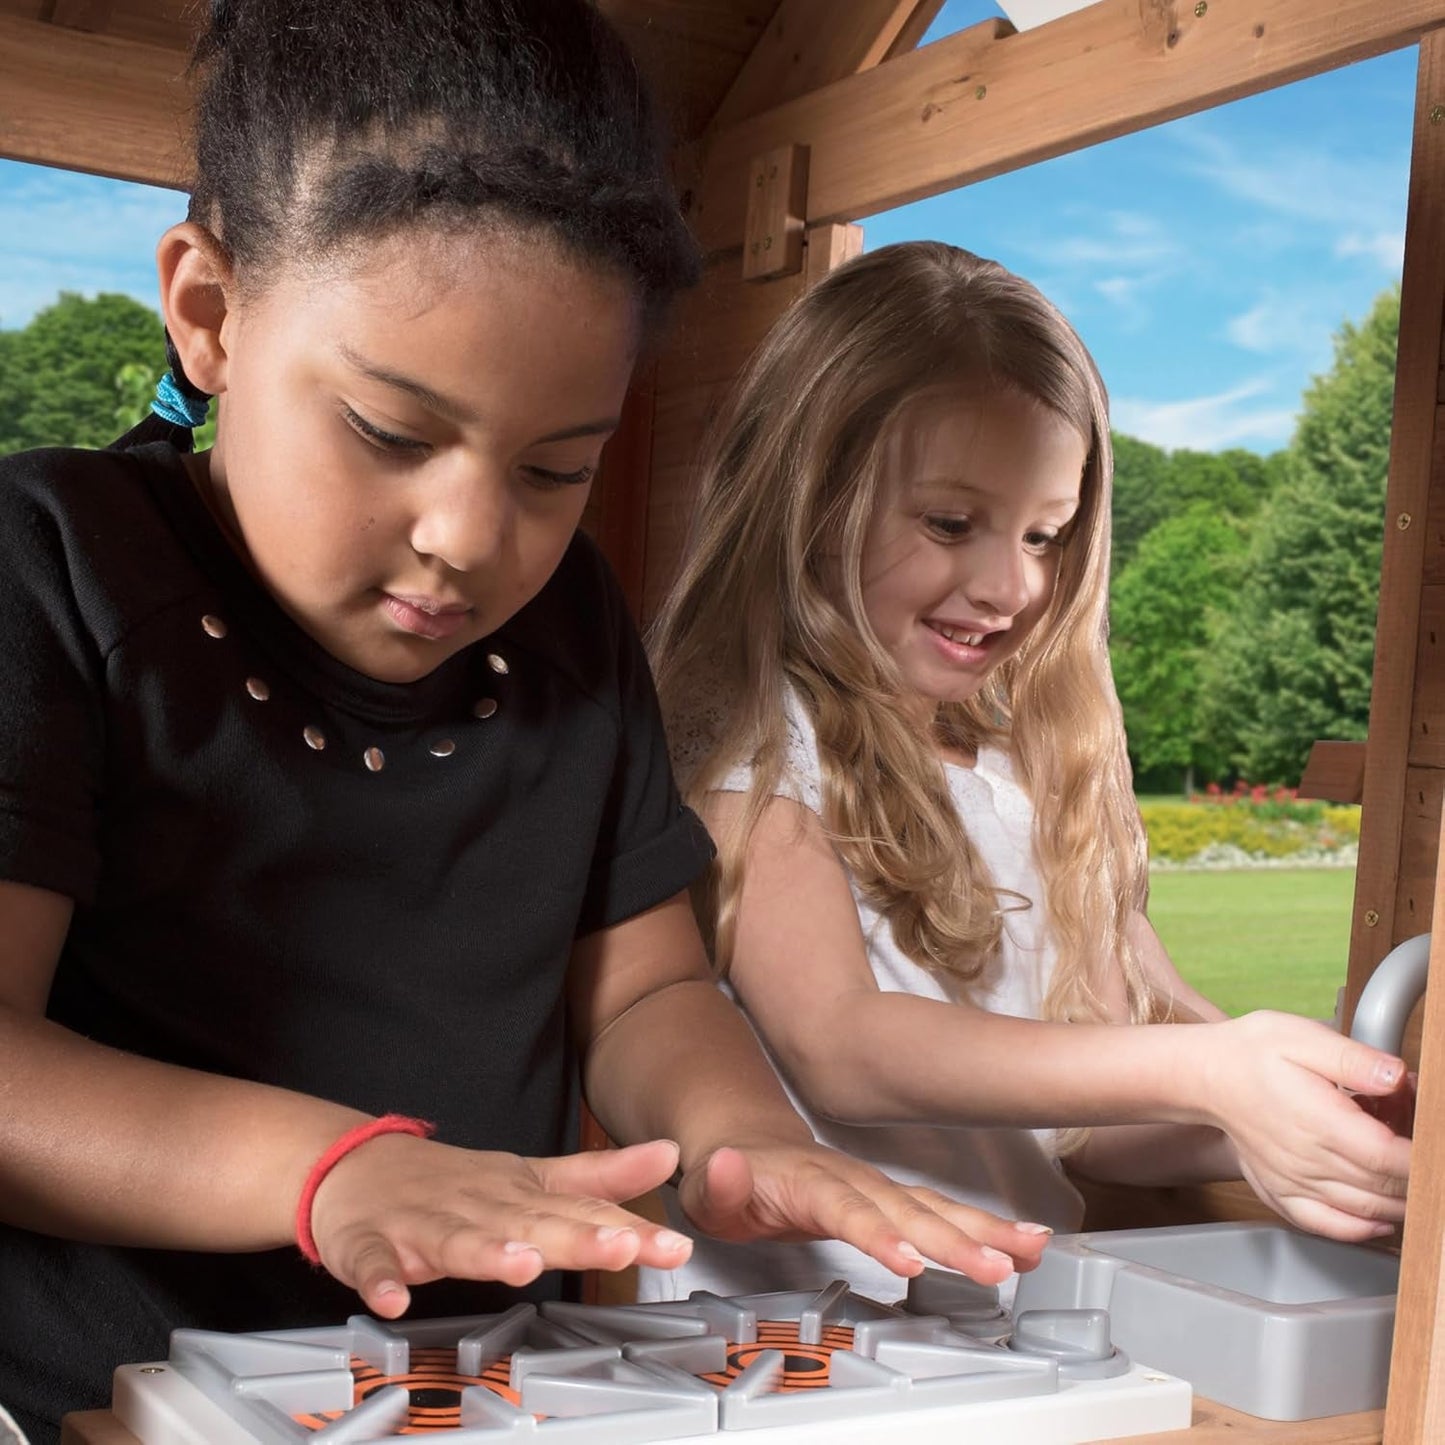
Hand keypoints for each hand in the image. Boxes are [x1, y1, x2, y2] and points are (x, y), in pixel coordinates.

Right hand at [309, 1136, 693, 1316]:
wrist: (355, 1167)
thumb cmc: (454, 1183)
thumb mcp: (533, 1176)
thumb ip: (601, 1176)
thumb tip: (669, 1154)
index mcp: (519, 1195)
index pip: (581, 1211)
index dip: (628, 1229)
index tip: (673, 1246)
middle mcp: (478, 1206)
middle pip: (529, 1224)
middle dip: (575, 1237)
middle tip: (620, 1247)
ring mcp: (421, 1225)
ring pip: (457, 1240)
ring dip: (488, 1253)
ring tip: (521, 1266)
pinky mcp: (368, 1244)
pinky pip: (372, 1264)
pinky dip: (380, 1281)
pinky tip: (393, 1299)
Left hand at [675, 1140, 1051, 1284]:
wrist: (745, 1140)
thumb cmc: (728, 1174)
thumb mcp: (708, 1182)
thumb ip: (719, 1182)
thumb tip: (726, 1166)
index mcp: (807, 1180)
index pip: (846, 1209)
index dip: (878, 1234)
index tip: (908, 1260)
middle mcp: (852, 1178)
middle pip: (906, 1210)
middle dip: (953, 1241)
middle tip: (997, 1269)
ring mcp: (876, 1186)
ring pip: (935, 1207)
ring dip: (984, 1231)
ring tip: (1032, 1250)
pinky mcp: (893, 1198)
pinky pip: (942, 1210)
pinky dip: (984, 1226)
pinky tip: (1025, 1242)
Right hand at [1198, 1012, 1410, 1240]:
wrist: (1205, 1075)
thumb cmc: (1251, 1053)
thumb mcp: (1302, 1037)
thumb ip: (1354, 1059)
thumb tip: (1398, 1077)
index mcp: (1319, 1121)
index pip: (1388, 1157)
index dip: (1424, 1157)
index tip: (1434, 1141)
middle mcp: (1308, 1160)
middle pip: (1385, 1188)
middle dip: (1419, 1175)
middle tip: (1421, 1144)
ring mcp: (1295, 1182)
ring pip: (1366, 1211)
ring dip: (1400, 1201)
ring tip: (1408, 1172)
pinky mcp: (1282, 1193)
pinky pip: (1328, 1226)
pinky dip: (1361, 1229)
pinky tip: (1380, 1220)